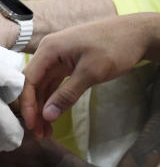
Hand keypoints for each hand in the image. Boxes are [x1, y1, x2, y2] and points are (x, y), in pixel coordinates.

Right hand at [21, 14, 157, 137]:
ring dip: (43, 107)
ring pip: (43, 86)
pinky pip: (54, 83)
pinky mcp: (67, 62)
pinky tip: (54, 114)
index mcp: (49, 49)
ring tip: (46, 130)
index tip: (33, 125)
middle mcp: (48, 52)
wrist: (139, 33)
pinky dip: (54, 99)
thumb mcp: (91, 72)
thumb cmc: (115, 47)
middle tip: (39, 133)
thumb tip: (47, 116)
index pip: (28, 80)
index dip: (28, 104)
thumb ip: (67, 94)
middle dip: (34, 109)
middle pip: (33, 84)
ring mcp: (58, 57)